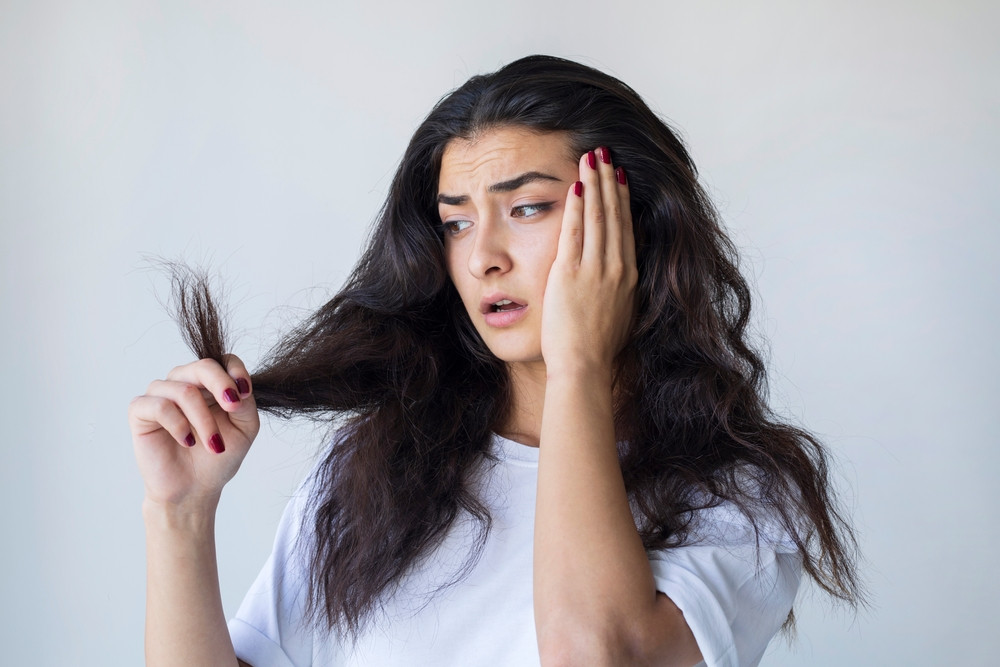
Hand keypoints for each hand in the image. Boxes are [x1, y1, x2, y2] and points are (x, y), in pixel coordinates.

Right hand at [129, 356, 258, 510]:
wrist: (195, 488)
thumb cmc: (218, 456)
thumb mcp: (245, 428)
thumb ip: (246, 402)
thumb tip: (238, 384)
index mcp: (210, 384)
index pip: (222, 360)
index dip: (235, 370)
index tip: (244, 392)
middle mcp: (184, 383)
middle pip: (203, 366)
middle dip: (221, 385)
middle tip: (233, 407)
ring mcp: (161, 395)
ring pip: (183, 390)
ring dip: (203, 418)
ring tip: (213, 444)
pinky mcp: (140, 411)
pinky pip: (159, 406)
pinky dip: (178, 424)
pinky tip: (187, 441)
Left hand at [541, 147, 636, 377]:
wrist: (585, 366)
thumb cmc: (598, 350)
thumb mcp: (621, 315)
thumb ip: (620, 292)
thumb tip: (621, 282)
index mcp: (629, 276)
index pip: (626, 227)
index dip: (622, 199)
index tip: (619, 176)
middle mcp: (616, 267)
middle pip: (614, 214)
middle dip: (608, 180)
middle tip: (604, 153)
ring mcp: (595, 269)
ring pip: (596, 216)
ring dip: (594, 183)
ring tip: (590, 157)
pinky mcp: (570, 273)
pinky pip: (574, 232)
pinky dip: (576, 207)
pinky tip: (575, 186)